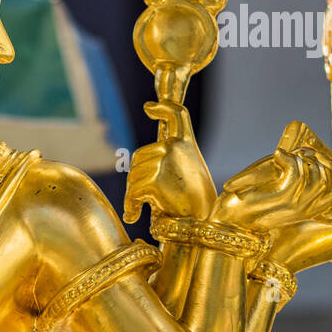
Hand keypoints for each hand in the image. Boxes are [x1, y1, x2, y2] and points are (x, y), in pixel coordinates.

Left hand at [123, 100, 215, 223]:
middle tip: (143, 197)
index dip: (163, 108)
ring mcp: (164, 160)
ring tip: (142, 208)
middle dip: (137, 178)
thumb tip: (138, 169)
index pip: (177, 116)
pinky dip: (129, 205)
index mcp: (186, 144)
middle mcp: (174, 147)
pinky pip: (131, 191)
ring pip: (133, 175)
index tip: (149, 106)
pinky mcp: (153, 179)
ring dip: (133, 194)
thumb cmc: (195, 204)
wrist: (201, 224)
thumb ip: (169, 163)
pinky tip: (134, 216)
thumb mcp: (188, 174)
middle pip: (139, 157)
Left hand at [213, 142, 331, 233]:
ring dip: (301, 160)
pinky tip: (278, 156)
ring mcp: (295, 205)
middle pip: (331, 182)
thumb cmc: (251, 201)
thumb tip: (309, 152)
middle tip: (302, 153)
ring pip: (315, 176)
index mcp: (308, 210)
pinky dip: (288, 159)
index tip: (321, 157)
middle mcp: (305, 210)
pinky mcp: (281, 198)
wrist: (229, 218)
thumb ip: (296, 176)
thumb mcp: (278, 188)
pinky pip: (296, 173)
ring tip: (284, 157)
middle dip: (320, 162)